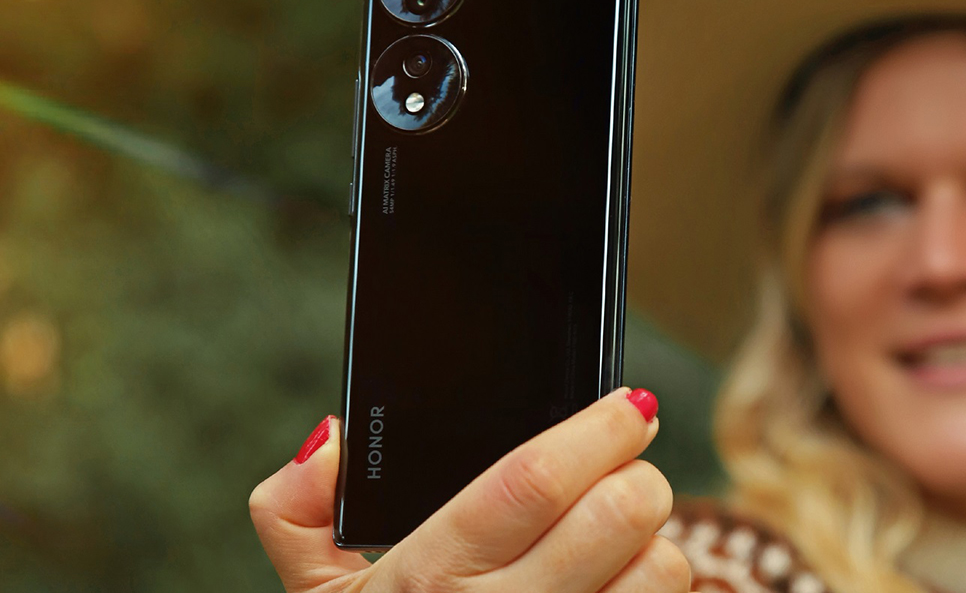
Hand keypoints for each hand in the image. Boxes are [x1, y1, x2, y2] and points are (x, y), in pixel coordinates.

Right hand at [249, 387, 691, 592]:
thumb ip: (297, 514)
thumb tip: (327, 439)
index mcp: (431, 577)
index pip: (530, 482)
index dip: (595, 431)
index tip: (631, 400)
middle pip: (615, 516)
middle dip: (640, 474)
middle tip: (634, 463)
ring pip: (658, 570)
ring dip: (656, 538)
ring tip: (624, 534)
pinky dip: (655, 589)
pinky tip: (622, 585)